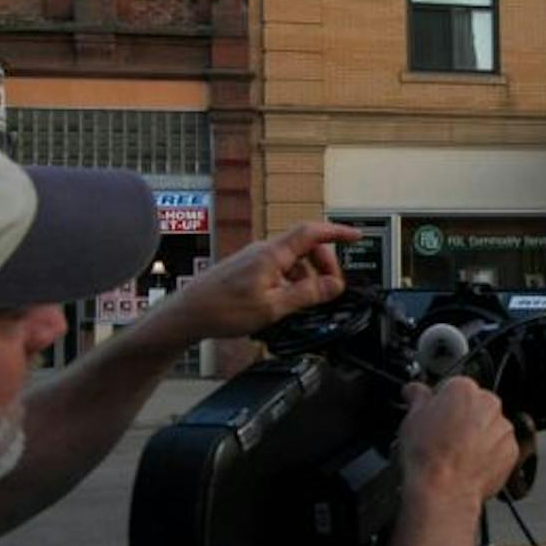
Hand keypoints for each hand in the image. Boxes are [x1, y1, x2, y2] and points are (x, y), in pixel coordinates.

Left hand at [151, 221, 357, 340]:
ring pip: (291, 259)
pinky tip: (285, 302)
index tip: (357, 235)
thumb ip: (307, 294)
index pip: (312, 233)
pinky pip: (278, 267)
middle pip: (305, 247)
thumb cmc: (223, 310)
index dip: (337, 232)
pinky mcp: (246, 267)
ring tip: (307, 302)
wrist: (187, 313)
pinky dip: (290, 280)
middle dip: (324, 265)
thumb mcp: (273, 307)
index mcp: (272, 254)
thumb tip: (335, 285)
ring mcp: (253, 257)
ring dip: (306, 276)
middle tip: (331, 289)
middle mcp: (264, 250)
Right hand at [398, 378, 518, 509]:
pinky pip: (500, 448)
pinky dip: (489, 455)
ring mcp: (503, 428)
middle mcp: (488, 404)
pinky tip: (469, 464)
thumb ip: (417, 398)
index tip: (435, 416)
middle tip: (444, 438)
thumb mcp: (411, 419)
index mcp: (464, 389)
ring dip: (477, 436)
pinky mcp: (512, 451)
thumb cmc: (428, 456)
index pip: (454, 388)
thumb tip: (415, 391)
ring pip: (489, 427)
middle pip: (475, 406)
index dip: (442, 404)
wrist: (444, 490)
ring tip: (456, 455)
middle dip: (462, 419)